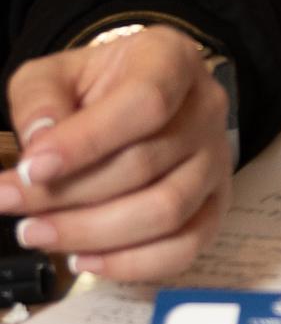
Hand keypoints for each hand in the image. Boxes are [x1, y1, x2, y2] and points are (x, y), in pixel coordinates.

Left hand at [0, 26, 233, 280]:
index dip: (87, 141)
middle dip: (67, 194)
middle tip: (10, 203)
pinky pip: (184, 249)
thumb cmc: (93, 88)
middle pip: (144, 165)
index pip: (145, 102)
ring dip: (91, 232)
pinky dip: (130, 264)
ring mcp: (217, 160)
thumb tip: (39, 147)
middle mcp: (207, 108)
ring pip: (165, 212)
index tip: (30, 168)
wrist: (133, 100)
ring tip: (36, 233)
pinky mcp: (215, 206)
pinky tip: (83, 258)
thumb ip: (39, 101)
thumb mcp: (54, 76)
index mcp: (173, 60)